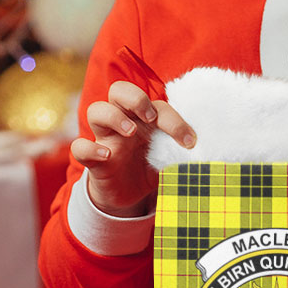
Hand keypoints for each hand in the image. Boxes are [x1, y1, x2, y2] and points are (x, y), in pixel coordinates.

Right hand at [70, 80, 195, 216]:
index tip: (189, 142)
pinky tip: (107, 156)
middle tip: (150, 117)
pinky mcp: (92, 160)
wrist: (130, 197)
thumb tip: (208, 152)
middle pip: (119, 90)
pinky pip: (79, 147)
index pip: (156, 104)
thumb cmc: (151, 167)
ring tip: (130, 132)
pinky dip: (89, 148)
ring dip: (114, 116)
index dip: (174, 120)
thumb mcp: (169, 158)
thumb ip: (182, 151)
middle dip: (135, 98)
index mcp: (144, 118)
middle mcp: (123, 121)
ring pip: (96, 110)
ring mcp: (105, 138)